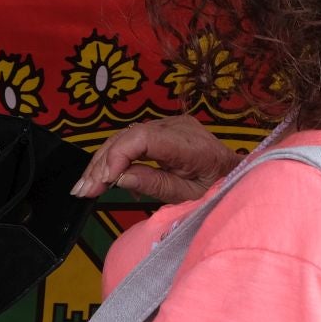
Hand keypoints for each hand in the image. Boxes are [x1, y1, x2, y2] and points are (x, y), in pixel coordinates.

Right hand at [71, 116, 238, 203]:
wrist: (236, 174)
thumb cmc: (219, 188)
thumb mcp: (190, 196)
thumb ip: (157, 185)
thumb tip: (120, 178)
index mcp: (189, 144)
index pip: (144, 138)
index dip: (119, 155)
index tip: (105, 180)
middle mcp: (176, 126)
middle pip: (129, 137)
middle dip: (102, 163)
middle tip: (84, 189)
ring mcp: (168, 125)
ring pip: (125, 137)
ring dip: (102, 161)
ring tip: (84, 186)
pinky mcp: (161, 130)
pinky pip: (131, 140)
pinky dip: (113, 158)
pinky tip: (101, 177)